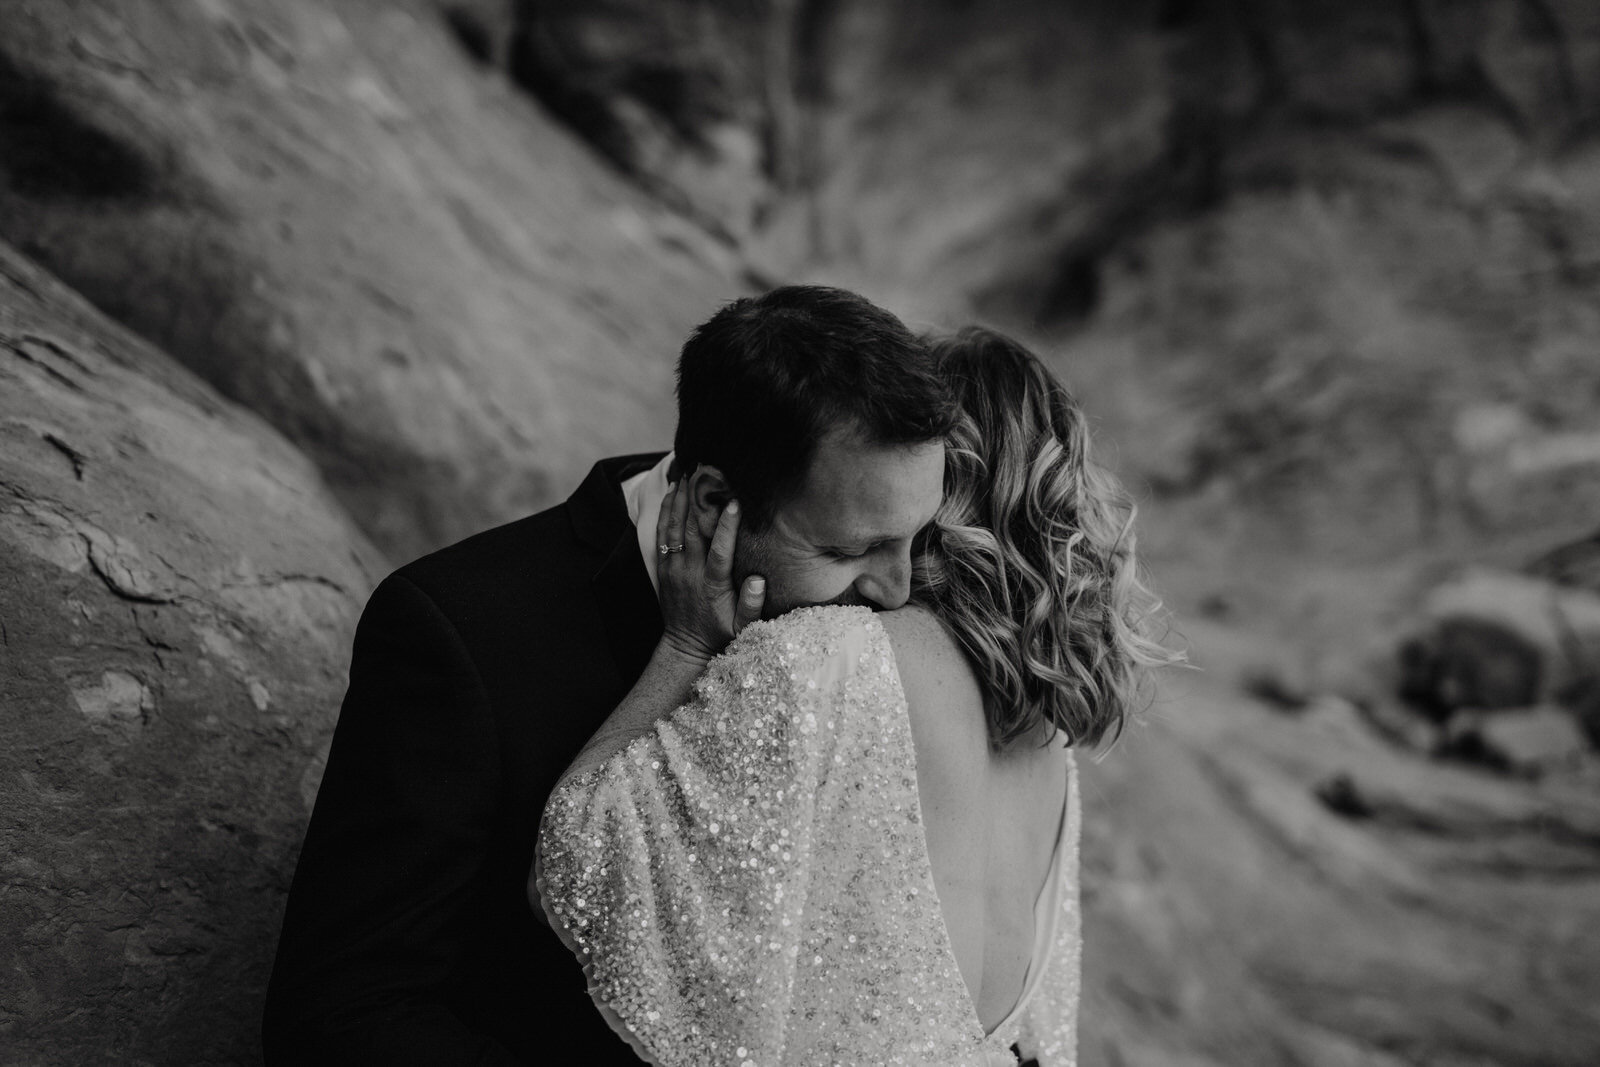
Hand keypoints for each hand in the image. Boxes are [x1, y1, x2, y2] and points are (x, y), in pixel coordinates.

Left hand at [655, 476, 765, 664]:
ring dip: (680, 500)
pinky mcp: (664, 568)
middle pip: (691, 530)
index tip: (734, 503)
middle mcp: (689, 573)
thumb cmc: (719, 634)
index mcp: (711, 585)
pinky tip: (672, 494)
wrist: (685, 646)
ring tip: (686, 474)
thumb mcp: (742, 627)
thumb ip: (752, 605)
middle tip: (703, 473)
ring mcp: (674, 569)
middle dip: (697, 500)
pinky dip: (666, 513)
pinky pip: (662, 535)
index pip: (719, 551)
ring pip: (674, 528)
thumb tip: (759, 580)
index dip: (726, 526)